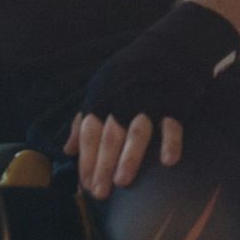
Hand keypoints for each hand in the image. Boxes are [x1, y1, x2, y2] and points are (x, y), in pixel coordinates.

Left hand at [62, 0, 239, 200]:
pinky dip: (170, 141)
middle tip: (98, 193)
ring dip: (128, 157)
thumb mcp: (100, 91)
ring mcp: (148, 100)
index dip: (85, 159)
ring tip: (122, 182)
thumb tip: (66, 150)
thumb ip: (82, 121)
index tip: (84, 185)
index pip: (88, 132)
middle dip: (102, 165)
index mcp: (101, 97)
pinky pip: (172, 123)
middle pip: (108, 136)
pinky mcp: (173, 101)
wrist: (169, 47)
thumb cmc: (129, 75)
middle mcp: (121, 100)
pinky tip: (168, 162)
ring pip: (135, 131)